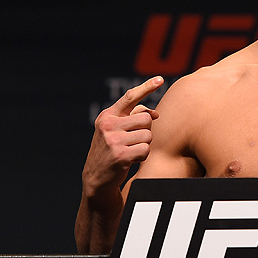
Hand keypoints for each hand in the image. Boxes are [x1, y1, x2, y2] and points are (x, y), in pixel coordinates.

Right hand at [82, 77, 163, 198]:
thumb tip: (155, 113)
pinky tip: (130, 160)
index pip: (130, 97)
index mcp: (107, 115)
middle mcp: (108, 125)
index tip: (160, 79)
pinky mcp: (120, 155)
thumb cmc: (112, 150)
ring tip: (130, 151)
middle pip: (145, 118)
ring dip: (143, 145)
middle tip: (133, 141)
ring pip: (147, 135)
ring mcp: (113, 140)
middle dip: (145, 130)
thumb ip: (133, 117)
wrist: (97, 178)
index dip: (147, 87)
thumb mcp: (116, 130)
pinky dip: (142, 156)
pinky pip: (145, 150)